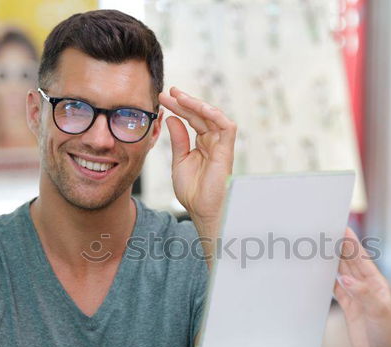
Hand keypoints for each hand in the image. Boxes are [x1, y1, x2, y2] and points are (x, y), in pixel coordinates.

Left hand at [158, 87, 235, 227]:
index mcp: (203, 144)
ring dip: (196, 104)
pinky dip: (215, 114)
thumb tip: (172, 119)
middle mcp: (213, 142)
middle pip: (200, 115)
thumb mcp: (179, 161)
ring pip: (212, 116)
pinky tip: (199, 107)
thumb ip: (178, 140)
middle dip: (184, 102)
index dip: (179, 107)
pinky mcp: (227, 150)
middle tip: (167, 92)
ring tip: (178, 96)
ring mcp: (221, 145)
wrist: (202, 210)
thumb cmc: (193, 192)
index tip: (163, 98)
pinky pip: (226, 126)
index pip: (192, 119)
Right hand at [333, 227, 390, 346]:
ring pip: (342, 273)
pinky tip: (321, 272)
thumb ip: (363, 295)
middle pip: (351, 262)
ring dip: (333, 260)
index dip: (352, 243)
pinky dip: (329, 280)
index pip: (361, 259)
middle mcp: (367, 287)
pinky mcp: (350, 308)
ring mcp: (357, 297)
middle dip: (340, 247)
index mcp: (377, 284)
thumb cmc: (387, 336)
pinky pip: (337, 289)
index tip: (342, 228)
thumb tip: (346, 279)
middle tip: (327, 232)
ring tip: (321, 247)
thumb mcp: (379, 313)